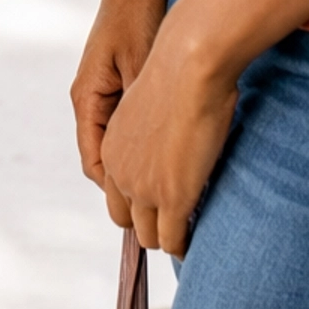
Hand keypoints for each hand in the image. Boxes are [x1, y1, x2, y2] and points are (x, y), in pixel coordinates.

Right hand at [72, 0, 169, 191]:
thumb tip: (154, 162)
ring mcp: (104, 87)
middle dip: (130, 184)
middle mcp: (90, 97)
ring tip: (172, 182)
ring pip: (118, 142)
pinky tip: (174, 142)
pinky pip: (128, 121)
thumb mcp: (142, 70)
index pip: (95, 165)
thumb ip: (142, 115)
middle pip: (105, 159)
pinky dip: (147, 138)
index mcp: (88, 100)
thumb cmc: (139, 17)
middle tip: (165, 206)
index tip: (149, 212)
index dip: (120, 194)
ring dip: (140, 162)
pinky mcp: (120, 77)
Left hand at [98, 8, 237, 255]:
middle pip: (126, 219)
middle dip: (148, 223)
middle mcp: (120, 171)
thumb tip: (165, 139)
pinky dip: (184, 244)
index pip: (114, 191)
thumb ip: (149, 130)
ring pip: (149, 236)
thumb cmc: (178, 72)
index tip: (158, 200)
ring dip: (167, 235)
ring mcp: (144, 189)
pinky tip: (197, 237)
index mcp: (111, 147)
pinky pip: (173, 240)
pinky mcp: (171, 199)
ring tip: (187, 230)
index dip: (137, 199)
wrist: (188, 64)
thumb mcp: (150, 105)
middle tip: (174, 219)